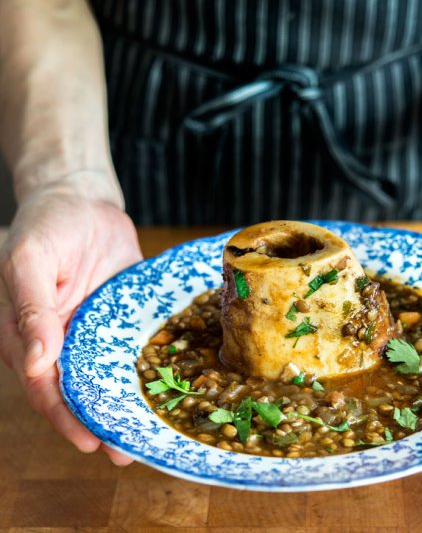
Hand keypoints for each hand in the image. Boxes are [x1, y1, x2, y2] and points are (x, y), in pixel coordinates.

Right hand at [0, 190, 142, 464]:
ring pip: (109, 373)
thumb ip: (29, 310)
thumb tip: (34, 362)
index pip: (44, 386)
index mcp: (30, 335)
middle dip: (100, 419)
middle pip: (79, 388)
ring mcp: (95, 329)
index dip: (64, 416)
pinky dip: (144, 365)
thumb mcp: (29, 262)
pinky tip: (164, 382)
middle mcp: (63, 339)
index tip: (89, 441)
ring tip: (148, 429)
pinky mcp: (122, 316)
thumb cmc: (47, 226)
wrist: (82, 200)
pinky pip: (134, 344)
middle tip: (127, 449)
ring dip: (125, 400)